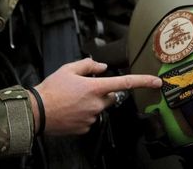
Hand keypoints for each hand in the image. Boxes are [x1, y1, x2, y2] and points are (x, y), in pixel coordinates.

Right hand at [30, 58, 160, 134]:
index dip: (142, 81)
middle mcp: (96, 104)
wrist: (36, 112)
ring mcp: (91, 118)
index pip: (124, 83)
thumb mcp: (68, 69)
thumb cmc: (51, 90)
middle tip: (84, 89)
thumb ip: (88, 65)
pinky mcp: (85, 128)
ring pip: (99, 108)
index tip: (156, 82)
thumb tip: (102, 67)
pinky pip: (90, 119)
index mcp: (94, 87)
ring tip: (72, 100)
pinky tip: (71, 110)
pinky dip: (84, 114)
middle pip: (110, 97)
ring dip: (91, 103)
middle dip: (103, 92)